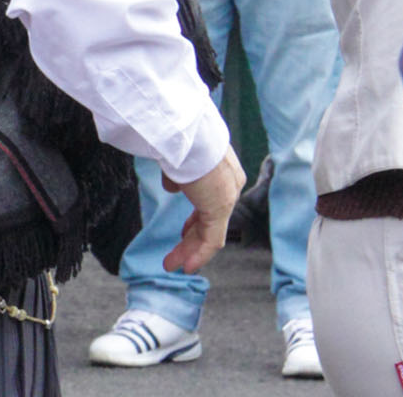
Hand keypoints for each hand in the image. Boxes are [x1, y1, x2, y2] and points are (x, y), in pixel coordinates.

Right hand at [161, 147, 245, 274]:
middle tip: (176, 255)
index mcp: (221, 169)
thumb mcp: (175, 158)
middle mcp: (229, 184)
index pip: (210, 202)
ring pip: (210, 232)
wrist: (187, 135)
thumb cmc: (179, 139)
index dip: (196, 220)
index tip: (184, 231)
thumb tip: (173, 186)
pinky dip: (199, 254)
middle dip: (190, 239)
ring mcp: (227, 197)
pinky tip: (186, 266)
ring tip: (174, 265)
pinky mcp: (221, 208)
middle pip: (210, 220)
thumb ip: (177, 175)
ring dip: (190, 250)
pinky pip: (212, 239)